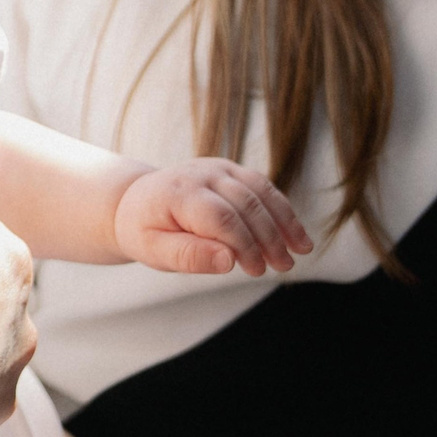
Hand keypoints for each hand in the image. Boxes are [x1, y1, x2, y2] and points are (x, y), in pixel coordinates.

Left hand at [113, 159, 307, 276]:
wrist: (135, 201)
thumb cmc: (145, 230)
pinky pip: (262, 186)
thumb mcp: (154, 251)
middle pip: (246, 203)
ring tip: (301, 250)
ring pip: (260, 190)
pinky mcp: (229, 169)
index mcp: (179, 193)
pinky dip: (281, 208)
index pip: (221, 218)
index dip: (244, 244)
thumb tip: (229, 261)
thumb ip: (189, 256)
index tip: (256, 269)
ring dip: (284, 220)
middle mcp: (201, 173)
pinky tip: (295, 232)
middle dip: (269, 237)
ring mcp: (217, 167)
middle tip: (284, 266)